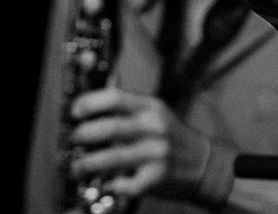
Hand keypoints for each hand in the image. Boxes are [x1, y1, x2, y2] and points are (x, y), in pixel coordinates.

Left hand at [67, 87, 201, 200]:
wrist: (203, 164)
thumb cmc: (172, 137)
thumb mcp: (156, 112)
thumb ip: (128, 105)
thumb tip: (97, 94)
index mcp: (151, 108)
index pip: (116, 98)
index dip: (90, 103)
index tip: (75, 111)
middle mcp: (154, 128)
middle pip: (111, 128)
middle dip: (84, 134)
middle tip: (74, 139)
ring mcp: (155, 154)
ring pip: (112, 159)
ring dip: (87, 164)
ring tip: (77, 167)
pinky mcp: (155, 178)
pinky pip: (124, 183)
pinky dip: (110, 184)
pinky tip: (106, 182)